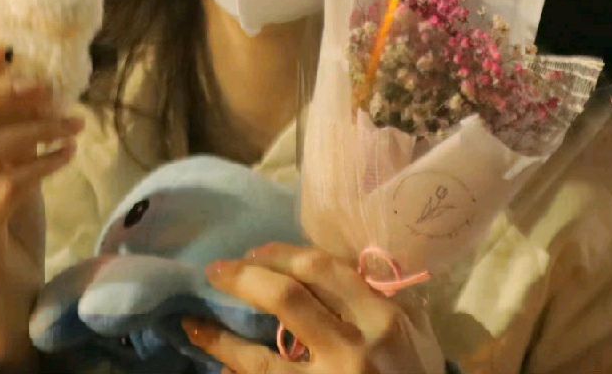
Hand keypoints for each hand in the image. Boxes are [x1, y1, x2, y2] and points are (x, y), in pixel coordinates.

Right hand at [0, 44, 83, 372]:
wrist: (7, 294)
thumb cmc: (6, 221)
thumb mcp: (7, 165)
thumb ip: (7, 127)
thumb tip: (32, 77)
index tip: (5, 49)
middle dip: (2, 93)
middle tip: (47, 87)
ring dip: (40, 130)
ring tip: (74, 125)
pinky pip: (9, 186)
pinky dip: (45, 163)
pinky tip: (69, 155)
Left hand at [183, 242, 445, 373]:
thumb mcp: (418, 335)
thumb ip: (389, 297)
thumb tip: (356, 260)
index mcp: (380, 320)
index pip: (323, 269)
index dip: (282, 254)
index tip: (255, 250)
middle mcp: (353, 352)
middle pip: (287, 300)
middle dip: (245, 278)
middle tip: (216, 270)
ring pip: (260, 360)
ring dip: (221, 339)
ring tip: (193, 325)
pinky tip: (214, 365)